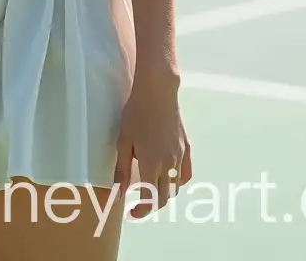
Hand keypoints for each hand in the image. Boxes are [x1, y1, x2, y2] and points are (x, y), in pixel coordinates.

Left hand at [113, 74, 191, 217]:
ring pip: (175, 186)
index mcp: (152, 164)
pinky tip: (168, 176)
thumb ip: (122, 169)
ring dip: (163, 192)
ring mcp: (180, 157)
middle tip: (138, 202)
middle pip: (164, 197)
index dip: (141, 210)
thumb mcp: (123, 140)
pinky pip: (186, 174)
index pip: (149, 199)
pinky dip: (178, 181)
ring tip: (150, 186)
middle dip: (151, 204)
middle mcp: (169, 164)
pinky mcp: (187, 148)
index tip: (132, 213)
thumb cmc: (136, 113)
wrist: (158, 92)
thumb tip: (118, 193)